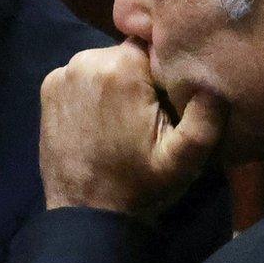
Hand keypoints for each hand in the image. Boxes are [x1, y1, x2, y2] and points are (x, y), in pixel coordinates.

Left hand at [38, 42, 226, 217]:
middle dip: (142, 78)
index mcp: (121, 67)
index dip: (167, 71)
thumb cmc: (140, 186)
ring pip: (106, 64)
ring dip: (118, 84)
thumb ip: (206, 117)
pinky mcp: (48, 89)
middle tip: (150, 116)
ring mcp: (62, 74)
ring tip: (125, 121)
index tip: (169, 101)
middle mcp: (87, 60)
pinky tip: (101, 121)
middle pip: (129, 54)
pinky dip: (93, 92)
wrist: (87, 216)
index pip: (155, 45)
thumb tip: (215, 80)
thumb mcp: (185, 159)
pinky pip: (83, 77)